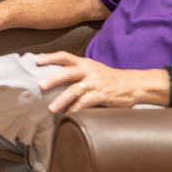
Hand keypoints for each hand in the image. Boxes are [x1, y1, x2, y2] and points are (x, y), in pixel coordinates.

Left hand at [36, 51, 155, 112]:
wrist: (134, 84)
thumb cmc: (109, 78)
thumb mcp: (93, 69)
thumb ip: (78, 71)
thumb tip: (55, 77)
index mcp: (85, 63)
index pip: (65, 56)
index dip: (50, 57)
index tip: (37, 61)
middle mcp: (89, 71)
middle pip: (68, 73)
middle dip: (54, 79)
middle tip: (40, 85)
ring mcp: (96, 83)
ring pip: (75, 90)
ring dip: (62, 100)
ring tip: (52, 108)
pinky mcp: (102, 95)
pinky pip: (86, 103)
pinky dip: (76, 110)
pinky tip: (68, 115)